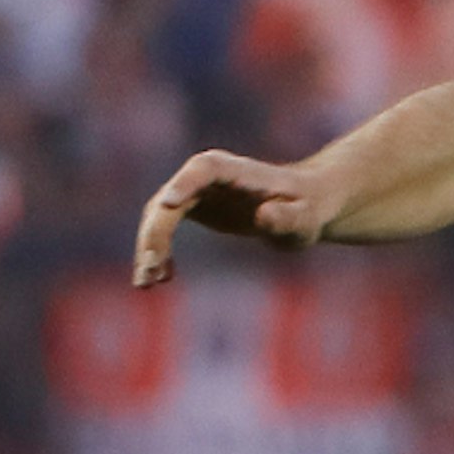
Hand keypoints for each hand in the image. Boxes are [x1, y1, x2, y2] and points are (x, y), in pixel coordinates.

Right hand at [134, 150, 343, 284]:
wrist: (304, 206)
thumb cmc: (307, 209)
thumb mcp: (304, 219)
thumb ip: (286, 217)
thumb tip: (262, 217)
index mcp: (234, 170)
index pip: (202, 170)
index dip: (183, 185)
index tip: (166, 205)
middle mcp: (207, 175)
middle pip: (170, 199)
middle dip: (156, 233)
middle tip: (150, 269)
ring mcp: (196, 190)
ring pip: (160, 215)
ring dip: (149, 247)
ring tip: (146, 283)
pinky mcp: (194, 207)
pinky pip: (166, 226)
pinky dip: (159, 252)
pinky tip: (161, 279)